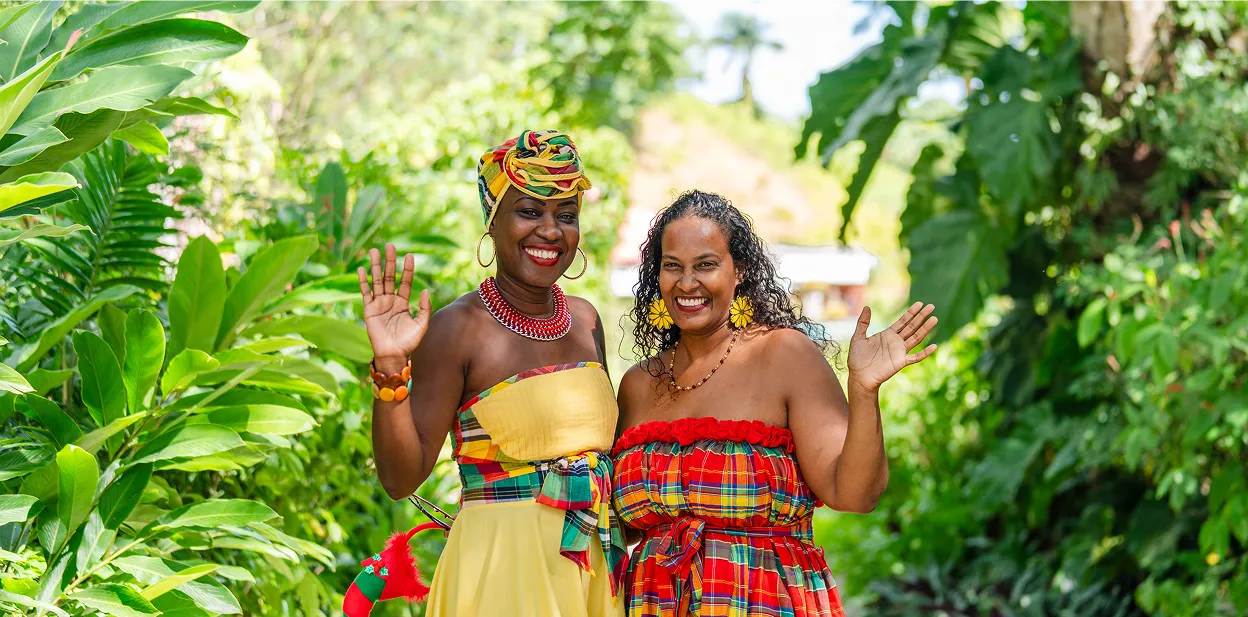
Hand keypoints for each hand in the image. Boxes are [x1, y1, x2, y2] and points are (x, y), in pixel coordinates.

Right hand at [357, 243, 431, 369]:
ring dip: (376, 266)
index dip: (407, 269)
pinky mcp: (369, 310)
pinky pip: (365, 293)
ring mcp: (379, 304)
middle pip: (390, 277)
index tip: (409, 255)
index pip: (406, 281)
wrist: (394, 355)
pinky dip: (363, 281)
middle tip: (390, 245)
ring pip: (377, 281)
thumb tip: (425, 291)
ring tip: (374, 251)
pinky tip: (362, 269)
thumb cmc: (408, 342)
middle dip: (390, 261)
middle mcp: (390, 300)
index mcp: (403, 303)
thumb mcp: (421, 324)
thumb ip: (424, 308)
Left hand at [847, 302, 937, 391]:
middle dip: (921, 316)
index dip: (911, 313)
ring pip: (916, 338)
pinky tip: (934, 346)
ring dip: (925, 329)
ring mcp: (900, 352)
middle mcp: (896, 342)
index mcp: (888, 335)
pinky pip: (915, 357)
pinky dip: (925, 353)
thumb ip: (863, 323)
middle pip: (912, 327)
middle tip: (931, 306)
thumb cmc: (857, 358)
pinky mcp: (901, 362)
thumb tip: (867, 307)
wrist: (859, 376)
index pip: (903, 321)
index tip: (920, 304)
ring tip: (934, 319)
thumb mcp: (858, 337)